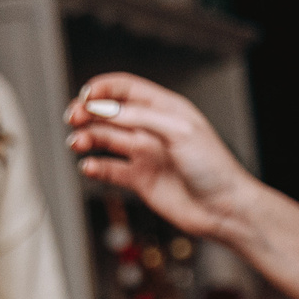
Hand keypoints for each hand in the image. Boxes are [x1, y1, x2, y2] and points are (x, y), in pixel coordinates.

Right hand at [66, 75, 257, 245]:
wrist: (225, 209)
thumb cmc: (213, 167)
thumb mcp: (179, 131)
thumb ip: (141, 117)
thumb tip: (106, 109)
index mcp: (165, 109)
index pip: (125, 89)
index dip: (102, 89)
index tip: (85, 97)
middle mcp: (152, 129)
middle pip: (110, 113)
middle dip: (88, 113)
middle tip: (73, 119)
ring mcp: (145, 154)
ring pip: (106, 140)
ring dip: (88, 138)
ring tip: (77, 144)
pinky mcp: (140, 180)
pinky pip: (110, 169)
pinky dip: (96, 167)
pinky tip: (89, 167)